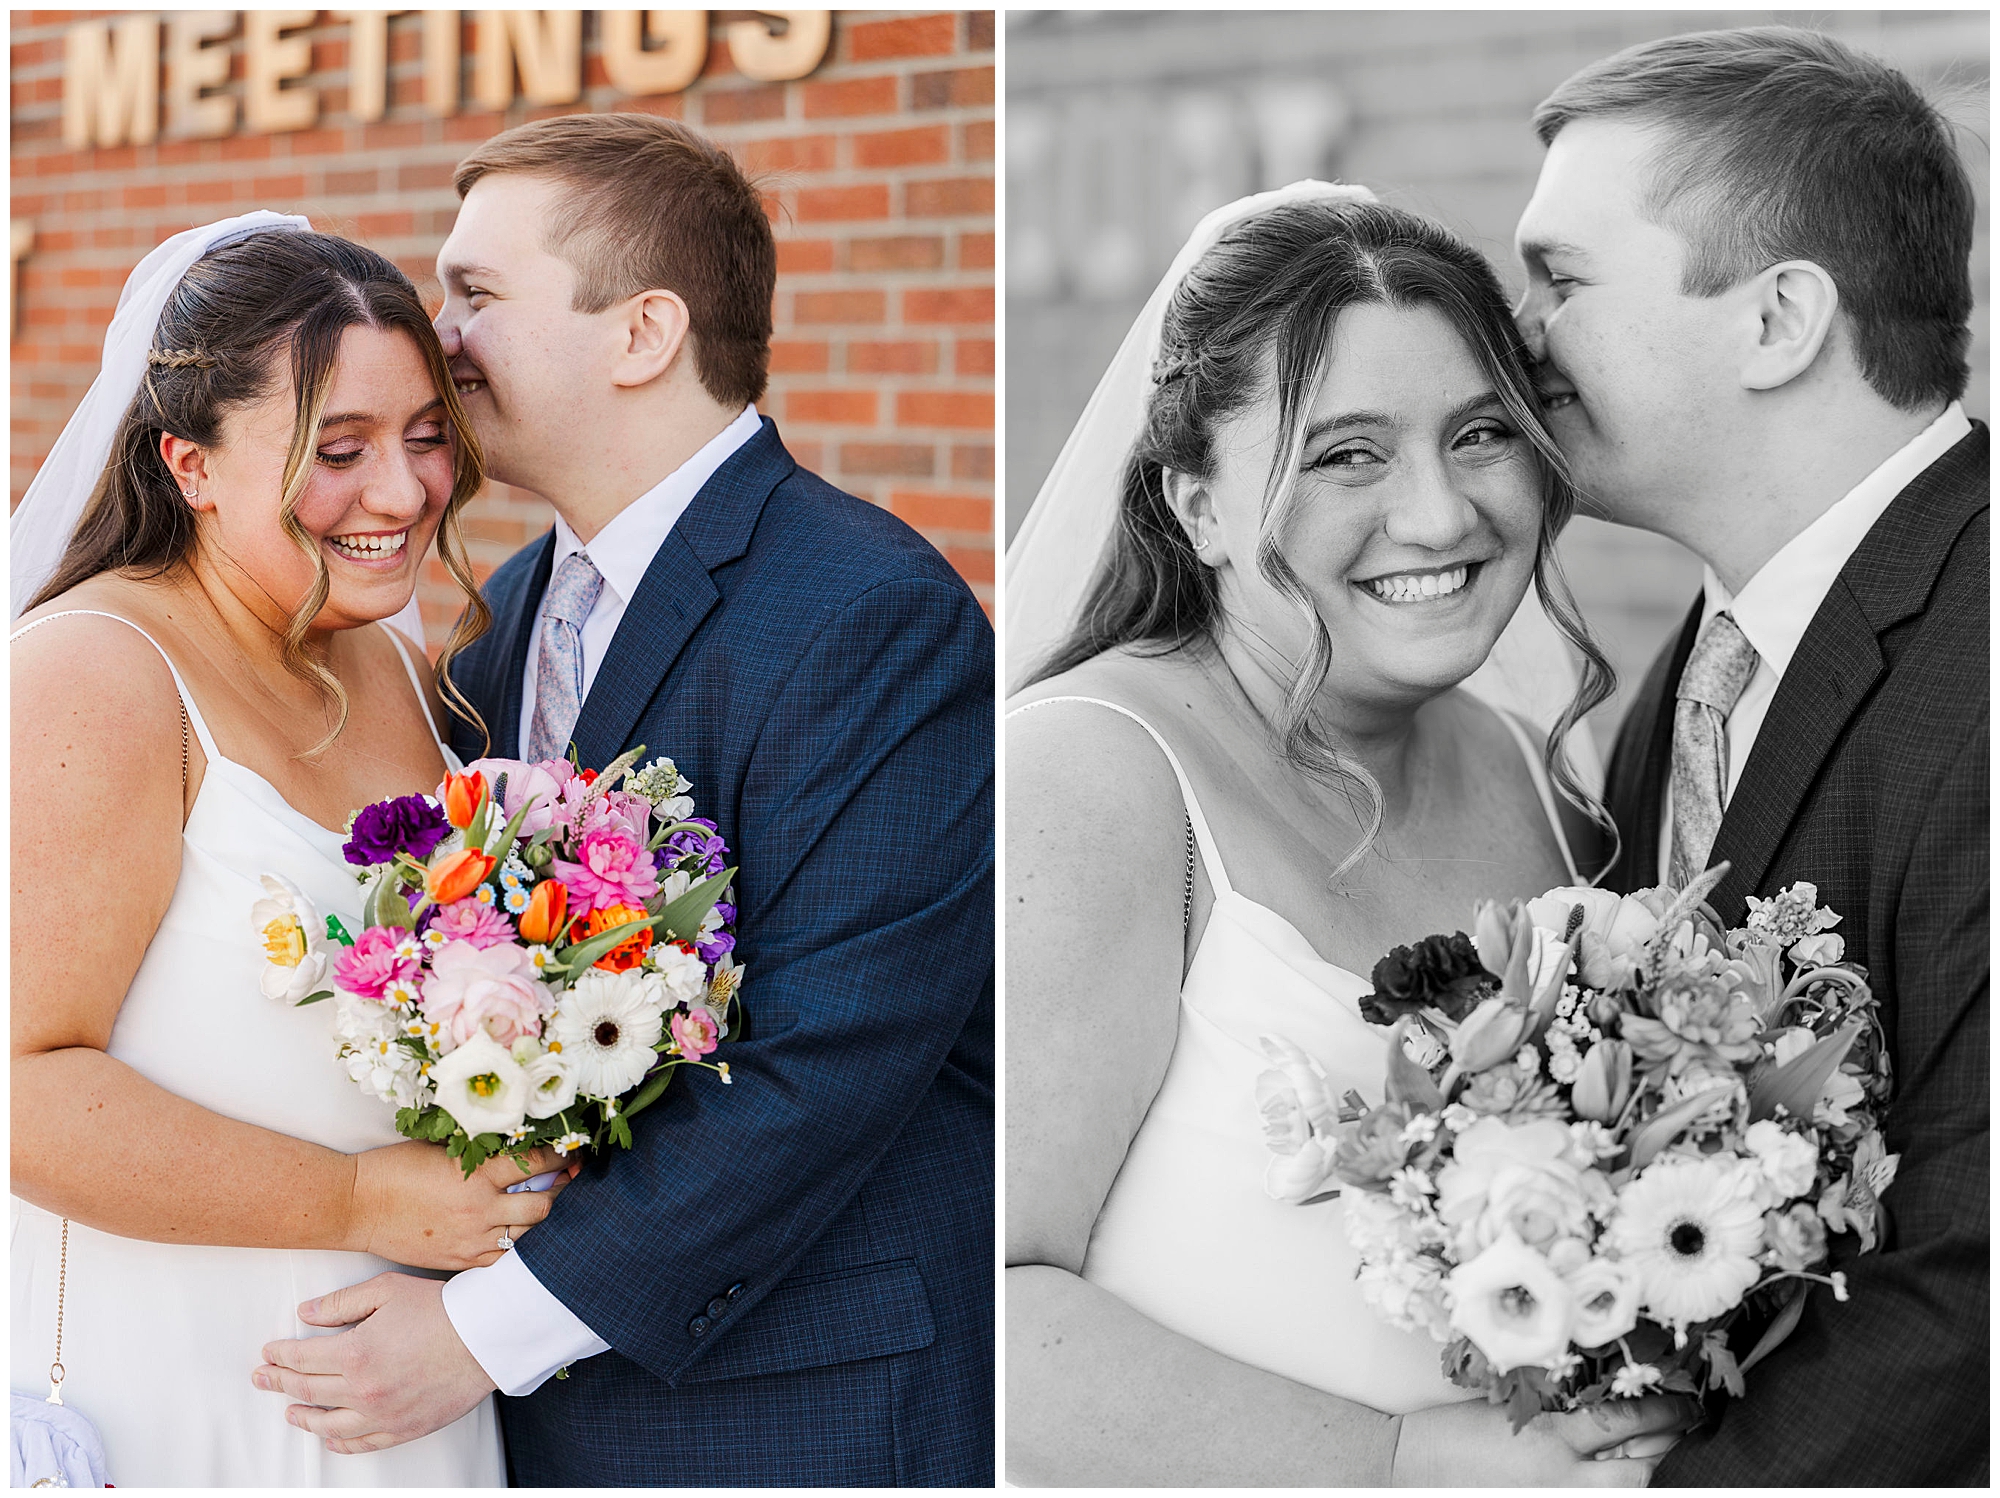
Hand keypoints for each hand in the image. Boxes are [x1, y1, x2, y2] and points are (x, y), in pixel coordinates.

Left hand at [253, 1272, 495, 1453]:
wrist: (485, 1337)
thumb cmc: (441, 1310)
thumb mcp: (387, 1291)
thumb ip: (342, 1302)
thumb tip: (306, 1313)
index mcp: (355, 1353)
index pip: (302, 1359)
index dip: (279, 1355)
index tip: (268, 1353)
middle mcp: (363, 1390)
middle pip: (307, 1390)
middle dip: (278, 1383)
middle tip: (263, 1379)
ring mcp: (382, 1414)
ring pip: (328, 1424)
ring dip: (303, 1417)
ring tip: (290, 1411)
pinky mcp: (403, 1429)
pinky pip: (362, 1443)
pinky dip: (340, 1442)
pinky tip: (330, 1437)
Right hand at [348, 1140, 575, 1270]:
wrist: (355, 1206)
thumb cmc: (394, 1168)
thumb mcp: (441, 1149)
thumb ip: (480, 1151)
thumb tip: (518, 1147)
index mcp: (476, 1174)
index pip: (536, 1163)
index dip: (560, 1156)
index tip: (571, 1151)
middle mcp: (479, 1210)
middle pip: (543, 1206)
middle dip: (562, 1191)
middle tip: (568, 1181)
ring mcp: (470, 1240)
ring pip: (528, 1236)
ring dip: (544, 1221)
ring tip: (550, 1207)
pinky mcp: (458, 1260)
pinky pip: (503, 1260)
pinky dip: (519, 1248)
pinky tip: (524, 1237)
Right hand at [1393, 1395, 1699, 1486]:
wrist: (1410, 1468)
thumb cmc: (1451, 1430)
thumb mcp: (1507, 1402)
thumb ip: (1556, 1403)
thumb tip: (1607, 1396)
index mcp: (1550, 1436)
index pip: (1625, 1421)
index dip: (1664, 1411)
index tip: (1685, 1401)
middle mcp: (1560, 1477)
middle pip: (1638, 1470)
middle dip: (1659, 1448)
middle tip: (1673, 1427)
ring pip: (1624, 1493)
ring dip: (1639, 1472)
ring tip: (1643, 1452)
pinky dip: (1608, 1487)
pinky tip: (1608, 1475)